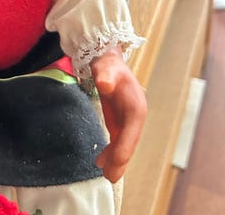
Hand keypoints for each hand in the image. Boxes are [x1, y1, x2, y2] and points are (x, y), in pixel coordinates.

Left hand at [90, 47, 146, 182]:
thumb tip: (103, 84)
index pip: (132, 131)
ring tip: (107, 175)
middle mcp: (135, 117)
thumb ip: (105, 75)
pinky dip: (111, 152)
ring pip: (123, 145)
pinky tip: (101, 161)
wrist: (108, 61)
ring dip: (116, 160)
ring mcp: (127, 121)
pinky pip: (117, 141)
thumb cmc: (108, 64)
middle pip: (129, 143)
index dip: (125, 147)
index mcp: (136, 107)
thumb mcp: (106, 67)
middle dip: (121, 160)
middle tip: (110, 177)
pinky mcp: (119, 122)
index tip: (117, 160)